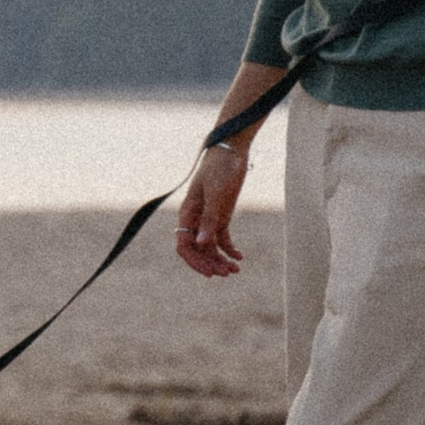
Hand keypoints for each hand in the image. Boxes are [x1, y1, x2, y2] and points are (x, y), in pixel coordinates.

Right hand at [176, 142, 249, 278]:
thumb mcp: (216, 193)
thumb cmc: (220, 167)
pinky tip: (240, 257)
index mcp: (187, 213)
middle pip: (197, 249)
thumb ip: (210, 218)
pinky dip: (230, 249)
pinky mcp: (222, 214)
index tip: (210, 273)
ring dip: (220, 259)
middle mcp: (195, 218)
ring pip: (210, 246)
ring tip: (235, 270)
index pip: (184, 245)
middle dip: (210, 263)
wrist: (231, 150)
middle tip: (226, 274)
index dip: (194, 262)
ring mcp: (209, 217)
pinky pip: (222, 238)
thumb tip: (202, 243)